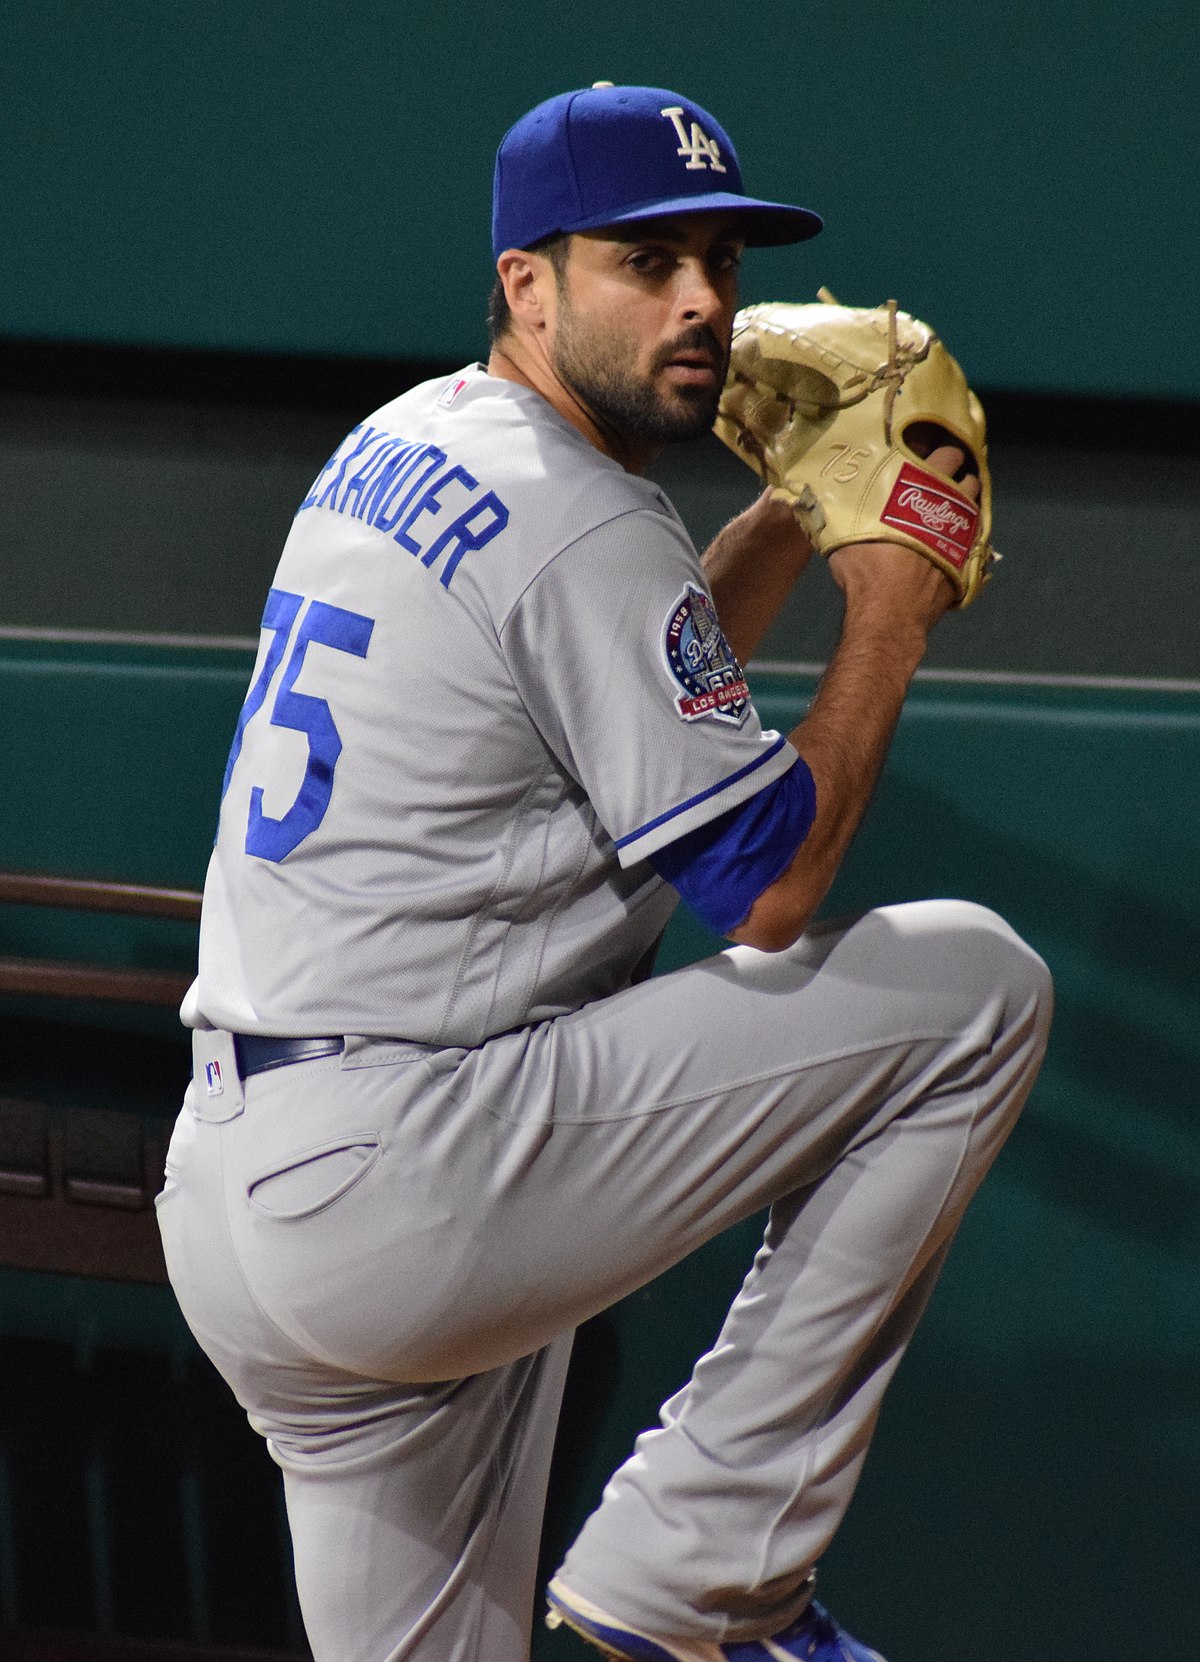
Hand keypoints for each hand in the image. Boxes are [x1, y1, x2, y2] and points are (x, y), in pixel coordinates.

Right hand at [826, 442, 981, 633]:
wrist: (890, 613)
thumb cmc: (866, 569)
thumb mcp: (843, 531)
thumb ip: (843, 508)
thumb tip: (818, 495)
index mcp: (923, 486)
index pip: (945, 451)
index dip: (938, 446)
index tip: (929, 447)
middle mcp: (949, 503)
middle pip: (966, 472)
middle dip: (955, 469)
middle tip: (940, 473)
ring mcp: (962, 531)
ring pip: (974, 500)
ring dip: (964, 498)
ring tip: (945, 502)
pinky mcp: (966, 559)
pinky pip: (972, 534)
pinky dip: (963, 530)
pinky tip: (947, 535)